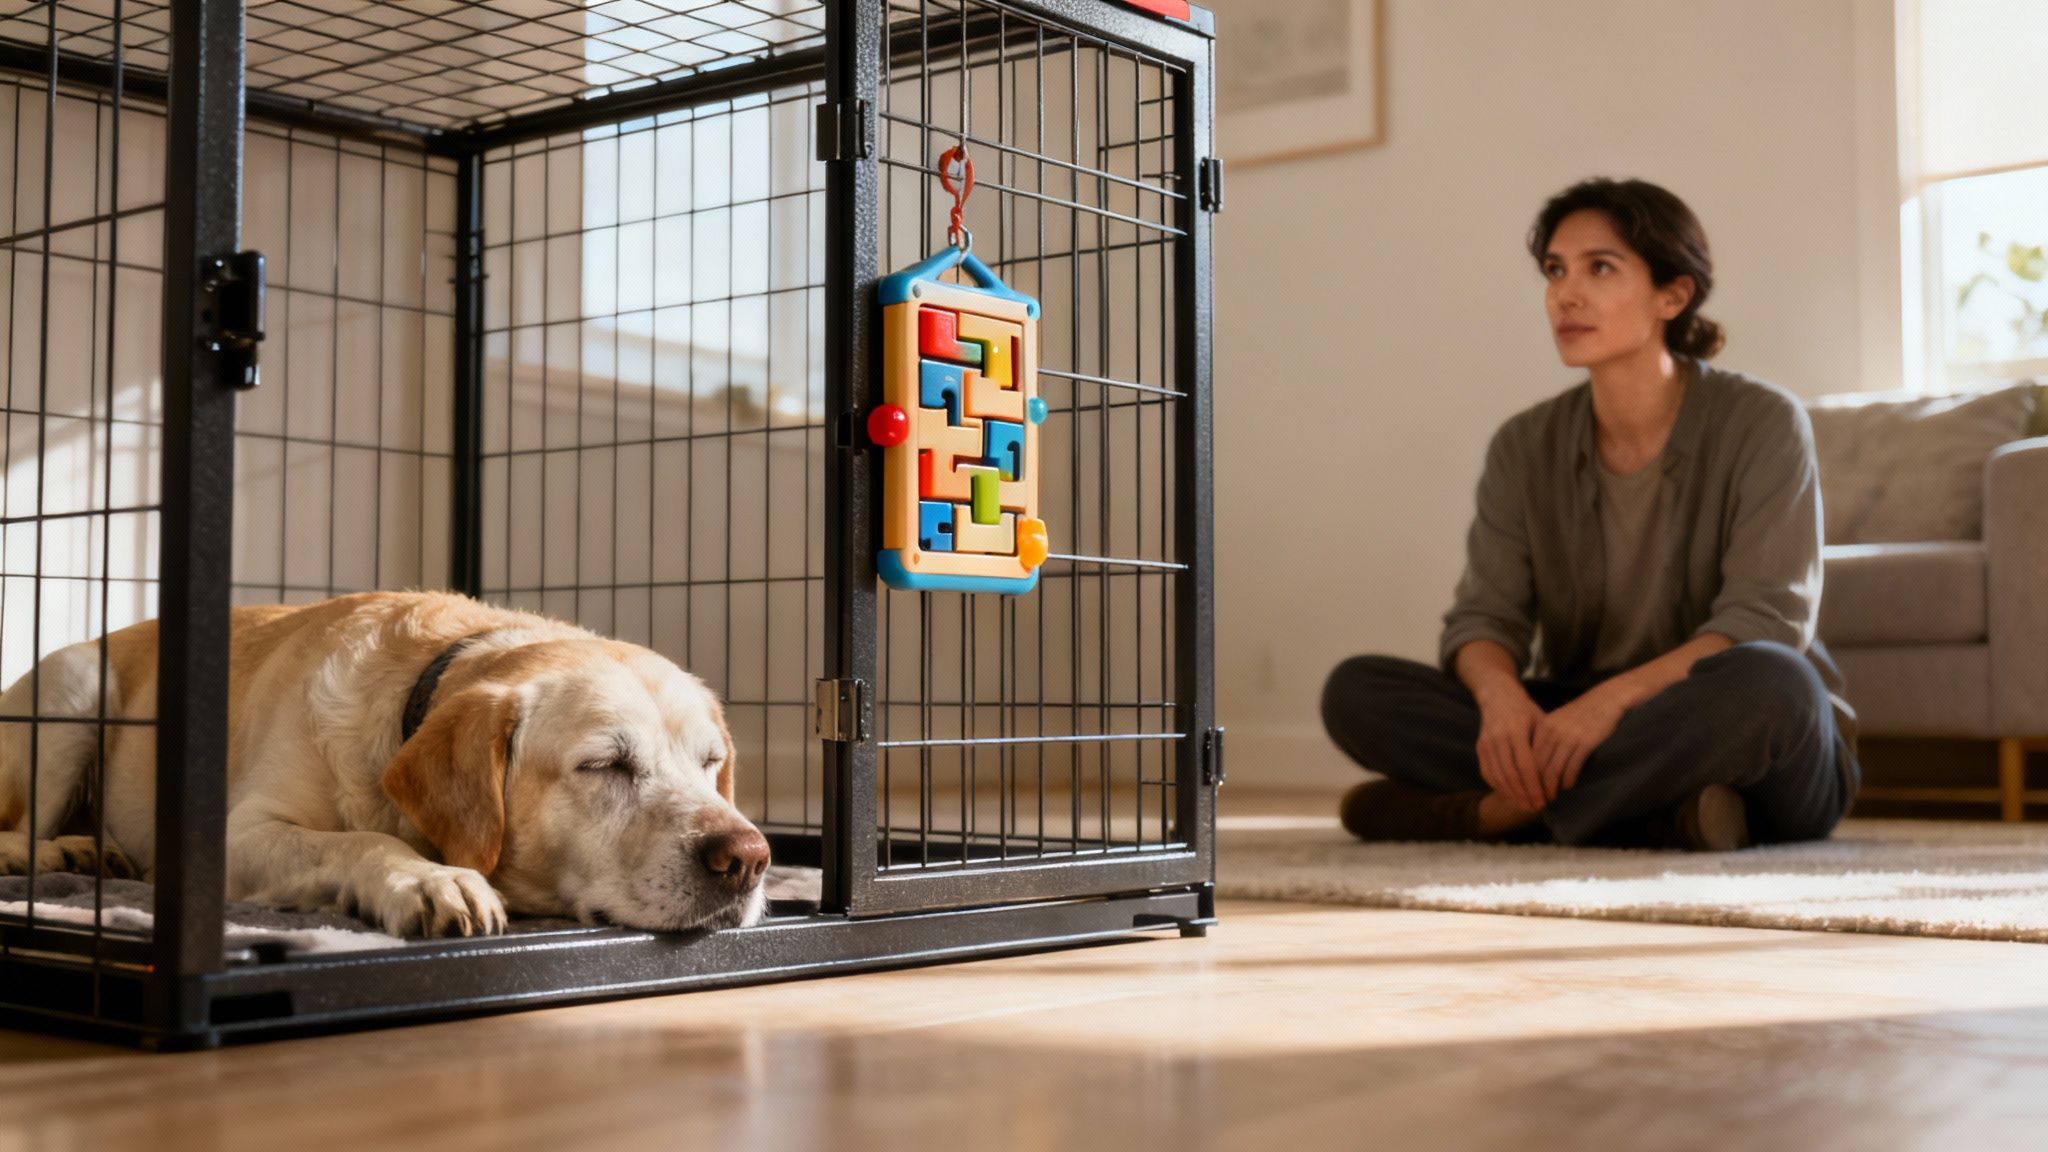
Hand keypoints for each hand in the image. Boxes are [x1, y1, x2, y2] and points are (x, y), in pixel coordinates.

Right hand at [1475, 688, 1546, 812]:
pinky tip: (1509, 795)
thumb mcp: (1540, 721)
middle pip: (1511, 775)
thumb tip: (1557, 773)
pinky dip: (1497, 786)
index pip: (1525, 766)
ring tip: (1524, 806)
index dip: (1534, 786)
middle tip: (1536, 808)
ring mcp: (1486, 743)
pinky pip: (1487, 772)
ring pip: (1498, 776)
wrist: (1497, 696)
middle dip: (1524, 795)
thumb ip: (1544, 745)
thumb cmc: (1525, 710)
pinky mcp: (1480, 747)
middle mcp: (1498, 738)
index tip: (1544, 800)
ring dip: (1511, 794)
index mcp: (1516, 730)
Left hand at [1530, 688, 1626, 804]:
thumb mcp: (1557, 721)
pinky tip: (1568, 786)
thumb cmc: (1580, 714)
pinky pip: (1572, 767)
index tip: (1527, 788)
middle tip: (1537, 798)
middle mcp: (1552, 733)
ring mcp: (1568, 738)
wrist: (1605, 701)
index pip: (1528, 757)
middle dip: (1536, 786)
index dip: (1526, 776)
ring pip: (1553, 770)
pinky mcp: (1584, 743)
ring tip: (1552, 796)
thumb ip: (1545, 738)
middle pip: (1538, 766)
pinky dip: (1568, 780)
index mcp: (1542, 727)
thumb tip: (1534, 763)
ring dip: (1552, 787)